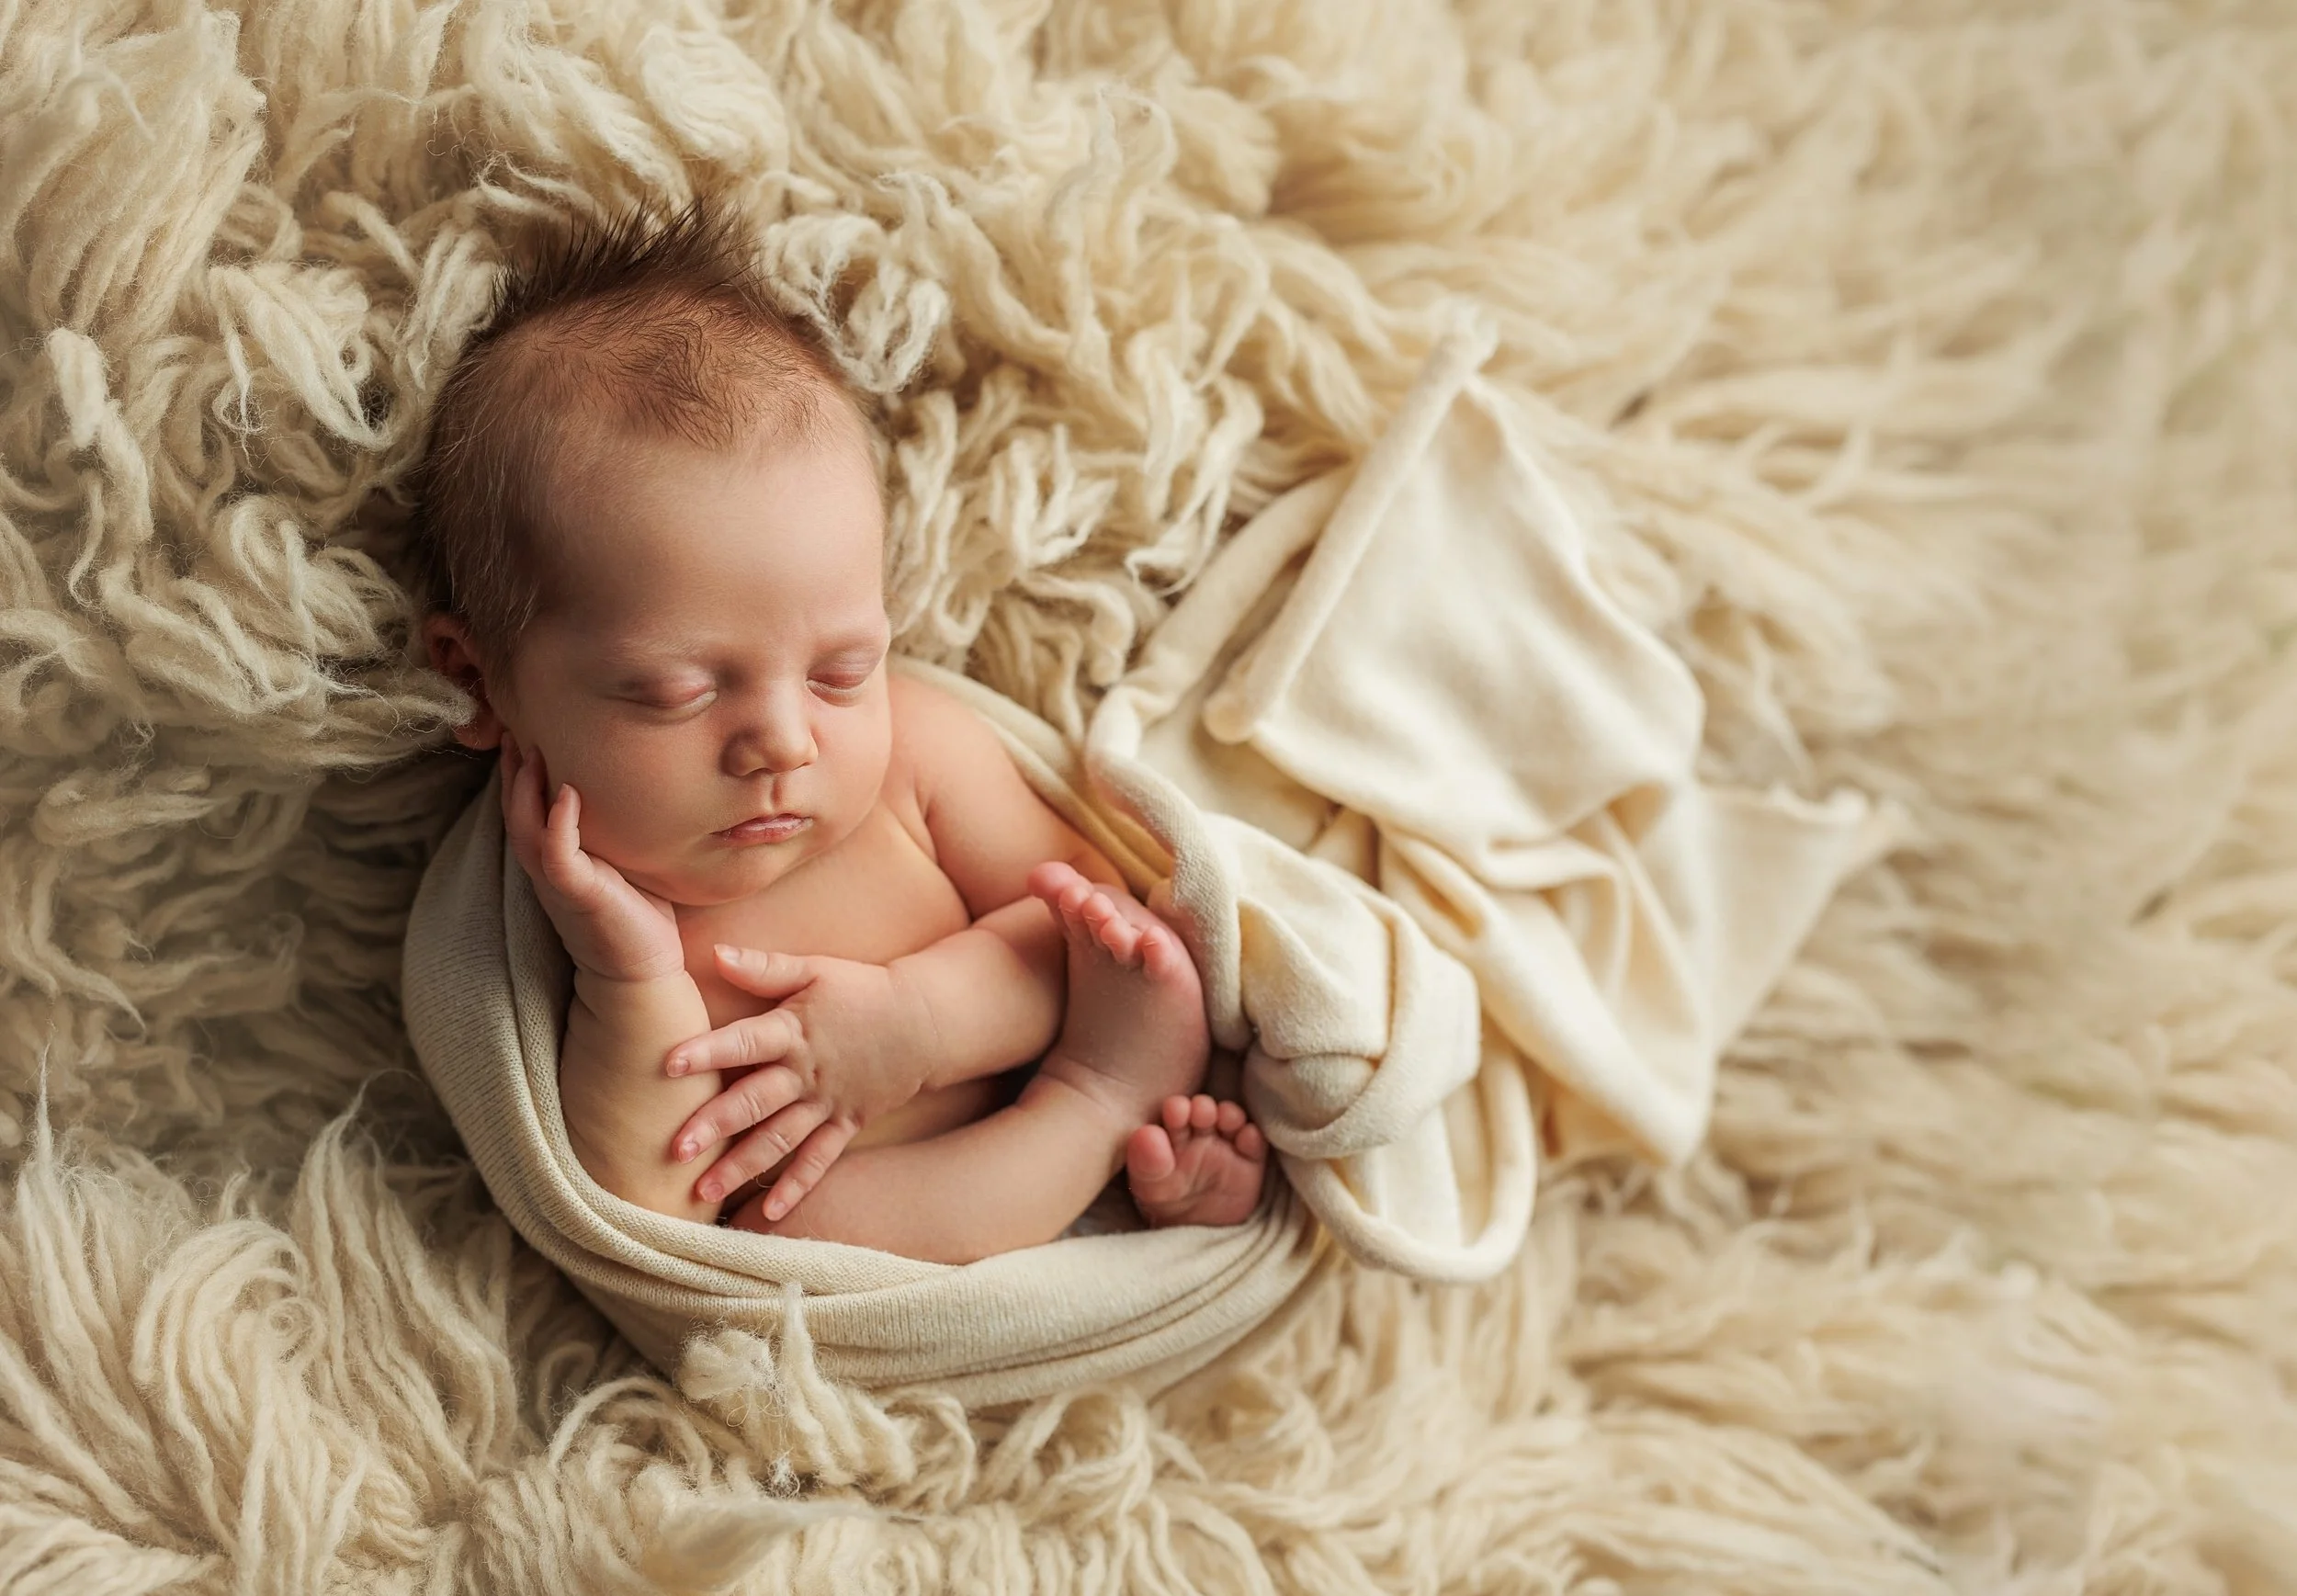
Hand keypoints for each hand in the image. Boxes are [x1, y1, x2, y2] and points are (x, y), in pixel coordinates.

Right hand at [499, 733, 683, 983]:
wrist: (641, 971)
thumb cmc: (638, 914)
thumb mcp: (625, 860)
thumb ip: (618, 827)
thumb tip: (641, 786)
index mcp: (555, 855)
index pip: (527, 803)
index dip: (521, 768)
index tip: (526, 727)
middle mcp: (546, 864)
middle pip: (515, 806)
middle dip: (513, 765)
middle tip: (514, 722)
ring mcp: (556, 879)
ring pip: (525, 825)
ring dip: (525, 786)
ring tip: (531, 746)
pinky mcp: (576, 894)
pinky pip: (556, 853)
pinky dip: (558, 822)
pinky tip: (566, 792)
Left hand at [664, 944, 939, 1219]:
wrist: (926, 1021)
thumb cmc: (862, 990)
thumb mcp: (816, 969)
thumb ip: (765, 967)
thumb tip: (715, 953)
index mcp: (795, 1030)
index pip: (745, 1042)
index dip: (708, 1051)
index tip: (669, 1064)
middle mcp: (807, 1072)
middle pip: (755, 1101)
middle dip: (714, 1126)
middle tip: (674, 1150)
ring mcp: (827, 1103)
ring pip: (780, 1140)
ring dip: (742, 1166)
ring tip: (702, 1193)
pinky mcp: (846, 1123)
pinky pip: (819, 1161)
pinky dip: (797, 1188)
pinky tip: (769, 1215)